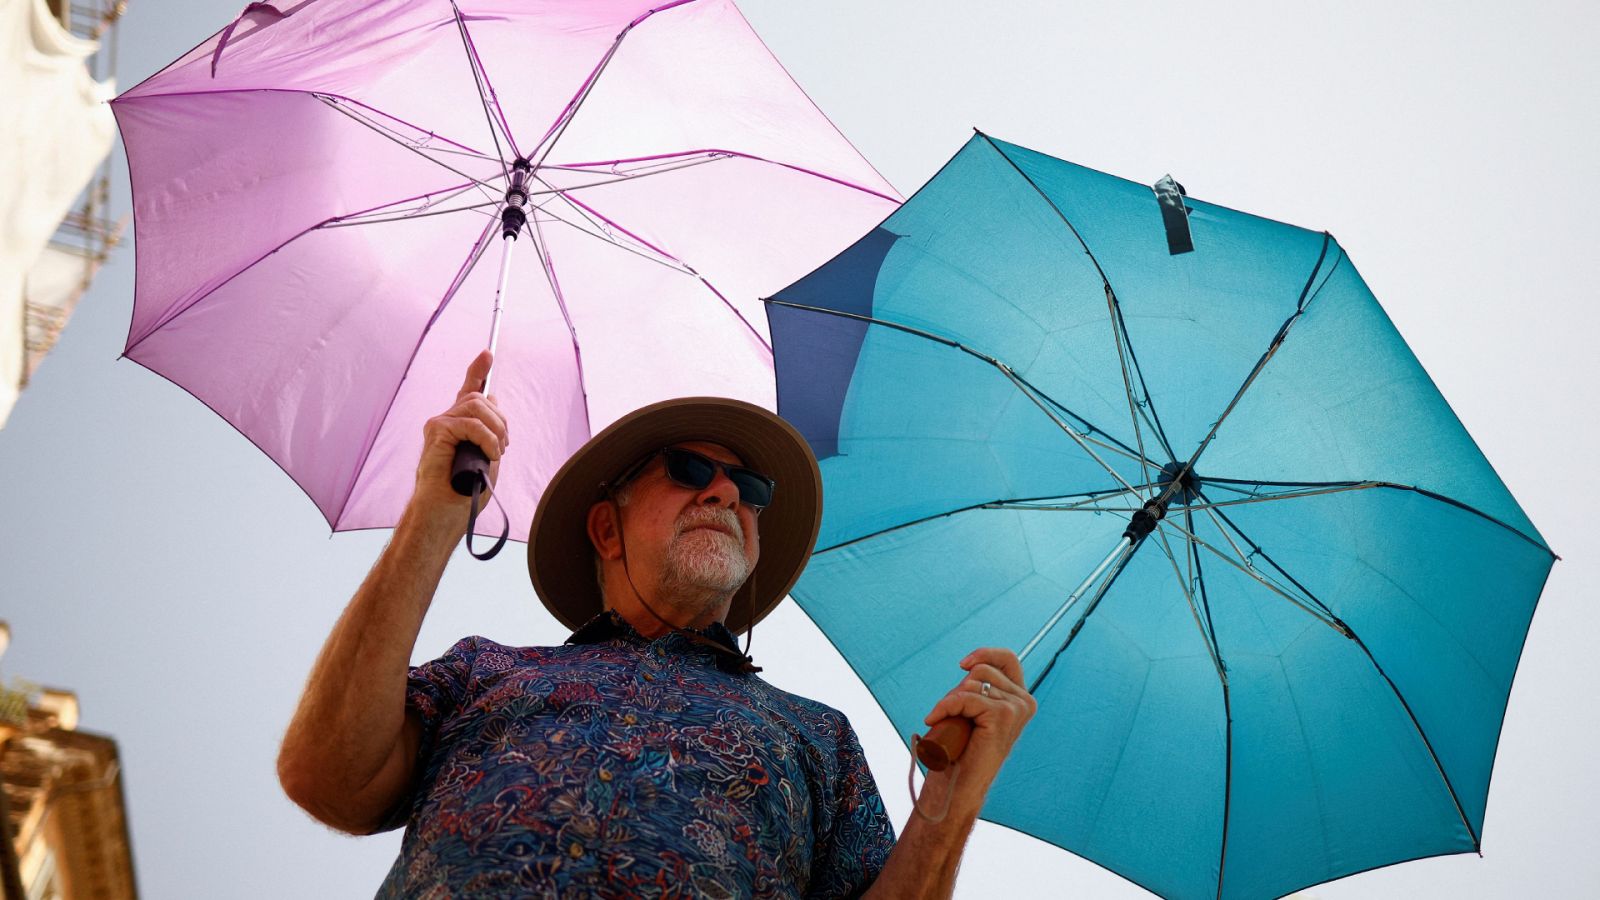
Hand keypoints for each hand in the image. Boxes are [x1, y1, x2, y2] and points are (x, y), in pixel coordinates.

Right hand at [412, 350, 508, 519]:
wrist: (445, 512)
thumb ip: (489, 428)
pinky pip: (471, 422)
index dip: (478, 370)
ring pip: (478, 406)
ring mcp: (439, 423)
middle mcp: (446, 420)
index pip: (468, 390)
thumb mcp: (486, 454)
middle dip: (501, 422)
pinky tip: (488, 455)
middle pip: (482, 398)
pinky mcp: (436, 430)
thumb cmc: (465, 490)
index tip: (487, 353)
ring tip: (495, 453)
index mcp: (459, 426)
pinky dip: (487, 439)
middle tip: (502, 448)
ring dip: (496, 430)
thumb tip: (493, 398)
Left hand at [920, 647, 1035, 815]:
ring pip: (973, 683)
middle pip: (982, 669)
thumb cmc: (961, 750)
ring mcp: (1017, 708)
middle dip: (958, 689)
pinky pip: (965, 697)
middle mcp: (1024, 702)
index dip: (984, 654)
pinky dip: (945, 707)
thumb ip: (980, 690)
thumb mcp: (973, 711)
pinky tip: (934, 720)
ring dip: (951, 700)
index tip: (962, 665)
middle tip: (950, 716)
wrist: (958, 786)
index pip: (1008, 659)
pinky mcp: (1003, 716)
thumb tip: (970, 666)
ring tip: (948, 723)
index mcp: (1020, 699)